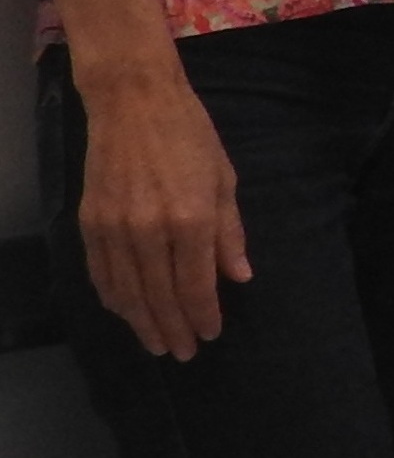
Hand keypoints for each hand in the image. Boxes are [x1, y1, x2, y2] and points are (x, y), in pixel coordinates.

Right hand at [75, 61, 247, 359]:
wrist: (133, 103)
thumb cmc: (190, 135)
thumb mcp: (224, 179)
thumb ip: (229, 232)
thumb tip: (239, 277)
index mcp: (191, 218)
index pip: (195, 285)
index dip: (203, 315)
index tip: (210, 335)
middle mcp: (149, 230)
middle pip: (159, 297)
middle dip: (172, 329)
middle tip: (182, 353)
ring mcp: (114, 228)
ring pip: (127, 292)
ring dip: (141, 322)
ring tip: (155, 343)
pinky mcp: (90, 223)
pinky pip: (101, 273)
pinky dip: (113, 297)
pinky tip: (124, 311)